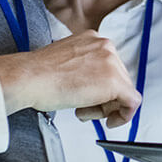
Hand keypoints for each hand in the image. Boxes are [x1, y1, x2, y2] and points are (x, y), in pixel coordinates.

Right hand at [0, 30, 139, 125]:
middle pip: (119, 79)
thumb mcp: (67, 63)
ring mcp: (112, 62)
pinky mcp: (115, 81)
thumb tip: (94, 85)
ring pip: (124, 91)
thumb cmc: (38, 75)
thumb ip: (85, 69)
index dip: (101, 88)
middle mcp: (106, 46)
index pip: (110, 67)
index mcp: (93, 39)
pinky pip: (132, 102)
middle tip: (85, 108)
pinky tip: (109, 121)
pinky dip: (124, 116)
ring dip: (106, 107)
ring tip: (83, 110)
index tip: (93, 98)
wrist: (29, 78)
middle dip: (104, 99)